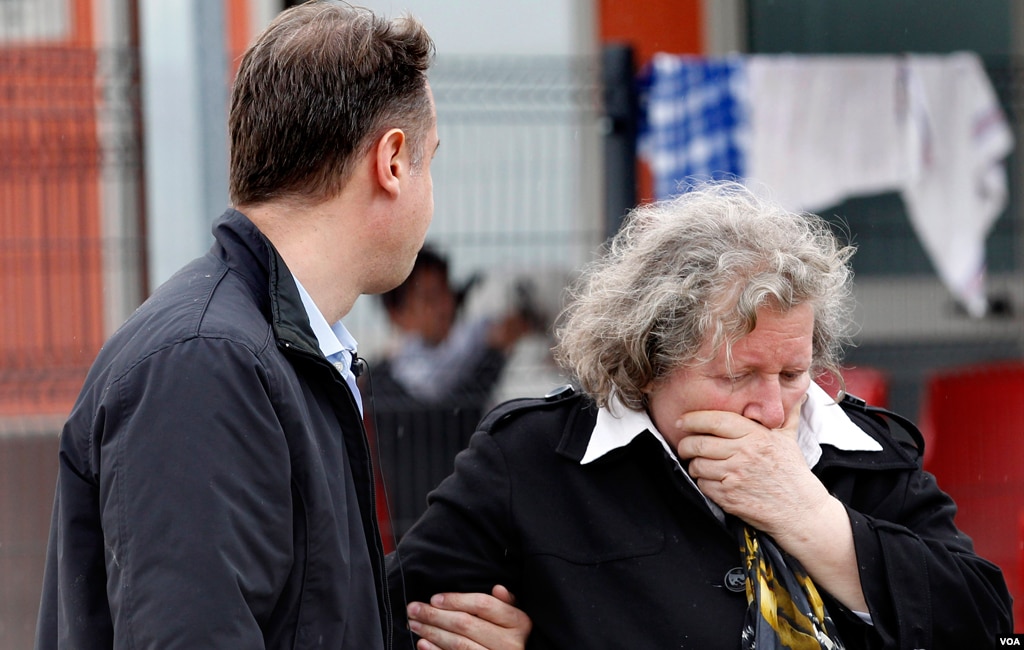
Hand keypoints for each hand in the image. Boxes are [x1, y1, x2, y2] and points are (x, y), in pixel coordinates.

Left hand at [407, 585, 531, 649]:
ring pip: (458, 644)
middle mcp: (509, 643)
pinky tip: (422, 643)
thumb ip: (505, 603)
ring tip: (414, 623)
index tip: (434, 598)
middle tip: (413, 609)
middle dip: (435, 615)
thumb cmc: (511, 636)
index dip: (456, 600)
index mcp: (519, 622)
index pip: (483, 605)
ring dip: (431, 632)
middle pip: (466, 624)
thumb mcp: (515, 618)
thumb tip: (497, 588)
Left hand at [674, 395, 830, 538]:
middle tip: (685, 446)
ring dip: (693, 465)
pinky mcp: (728, 497)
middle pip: (698, 443)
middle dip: (685, 444)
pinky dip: (702, 482)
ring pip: (697, 465)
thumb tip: (796, 395)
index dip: (692, 419)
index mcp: (755, 435)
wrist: (800, 511)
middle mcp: (743, 453)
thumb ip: (785, 415)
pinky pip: (702, 485)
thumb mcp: (789, 439)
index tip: (682, 421)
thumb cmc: (792, 473)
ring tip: (700, 464)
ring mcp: (734, 476)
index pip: (714, 420)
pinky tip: (712, 481)